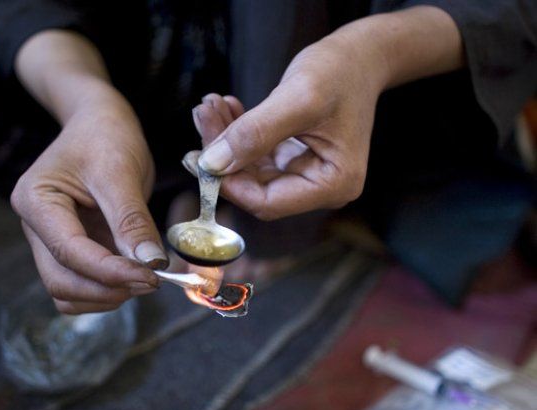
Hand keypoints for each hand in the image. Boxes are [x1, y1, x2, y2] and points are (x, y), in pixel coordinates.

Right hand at [11, 100, 166, 313]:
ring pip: (69, 290)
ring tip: (146, 277)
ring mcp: (54, 240)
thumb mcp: (121, 172)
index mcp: (37, 201)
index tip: (151, 275)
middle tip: (152, 280)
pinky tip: (135, 274)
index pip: (69, 252)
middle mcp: (38, 227)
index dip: (111, 271)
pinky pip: (83, 283)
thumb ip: (132, 220)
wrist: (102, 124)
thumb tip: (150, 262)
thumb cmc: (106, 137)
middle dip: (108, 288)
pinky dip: (108, 289)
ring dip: (107, 294)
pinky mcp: (75, 246)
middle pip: (62, 281)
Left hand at [197, 37, 384, 219]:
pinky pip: (258, 156)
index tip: (200, 157)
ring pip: (252, 171)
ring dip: (227, 141)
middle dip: (224, 156)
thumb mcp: (299, 98)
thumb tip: (211, 164)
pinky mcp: (295, 159)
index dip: (230, 185)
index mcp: (333, 184)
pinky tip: (228, 109)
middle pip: (256, 188)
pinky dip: (239, 135)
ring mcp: (307, 174)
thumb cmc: (340, 73)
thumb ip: (255, 133)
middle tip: (204, 118)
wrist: (360, 57)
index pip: (268, 203)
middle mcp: (321, 187)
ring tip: (211, 107)